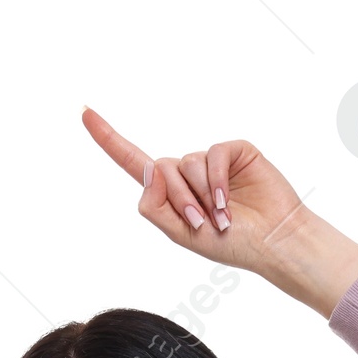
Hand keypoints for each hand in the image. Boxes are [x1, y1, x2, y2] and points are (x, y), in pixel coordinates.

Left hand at [81, 108, 357, 318]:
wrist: (272, 242)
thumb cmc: (232, 245)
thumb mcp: (183, 235)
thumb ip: (157, 208)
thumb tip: (149, 170)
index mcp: (171, 194)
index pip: (134, 162)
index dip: (109, 139)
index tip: (84, 112)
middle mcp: (188, 173)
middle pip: (162, 169)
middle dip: (178, 199)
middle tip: (201, 223)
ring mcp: (211, 161)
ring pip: (187, 163)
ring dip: (201, 195)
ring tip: (222, 218)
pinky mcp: (233, 151)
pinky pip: (212, 154)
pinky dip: (216, 181)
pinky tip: (228, 204)